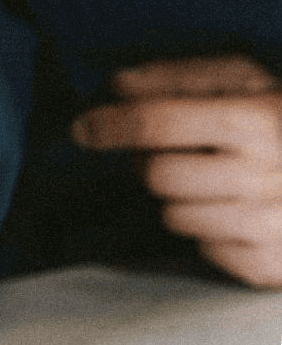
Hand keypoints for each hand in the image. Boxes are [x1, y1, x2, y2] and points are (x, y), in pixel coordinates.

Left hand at [72, 56, 281, 288]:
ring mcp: (271, 227)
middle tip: (174, 152)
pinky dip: (208, 231)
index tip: (82, 128)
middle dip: (150, 161)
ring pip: (173, 215)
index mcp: (256, 121)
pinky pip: (203, 250)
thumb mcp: (247, 80)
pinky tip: (238, 211)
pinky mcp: (271, 267)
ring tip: (216, 180)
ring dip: (179, 197)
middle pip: (156, 174)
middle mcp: (265, 176)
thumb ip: (180, 77)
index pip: (157, 124)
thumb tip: (116, 84)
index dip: (109, 124)